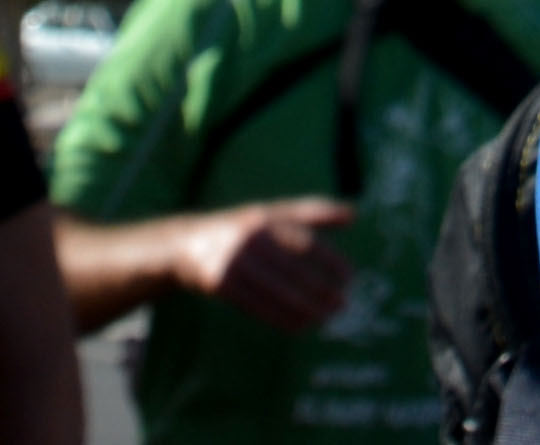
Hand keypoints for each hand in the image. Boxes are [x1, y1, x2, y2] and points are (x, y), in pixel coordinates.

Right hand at [176, 198, 355, 333]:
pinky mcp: (219, 284)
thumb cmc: (241, 228)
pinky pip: (256, 306)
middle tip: (343, 305)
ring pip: (275, 292)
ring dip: (304, 309)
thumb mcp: (272, 214)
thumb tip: (354, 214)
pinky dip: (280, 318)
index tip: (350, 277)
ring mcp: (232, 262)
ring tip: (326, 318)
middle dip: (320, 291)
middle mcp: (249, 239)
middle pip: (292, 271)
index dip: (329, 260)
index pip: (304, 242)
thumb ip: (312, 213)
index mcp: (265, 219)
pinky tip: (300, 326)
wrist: (185, 242)